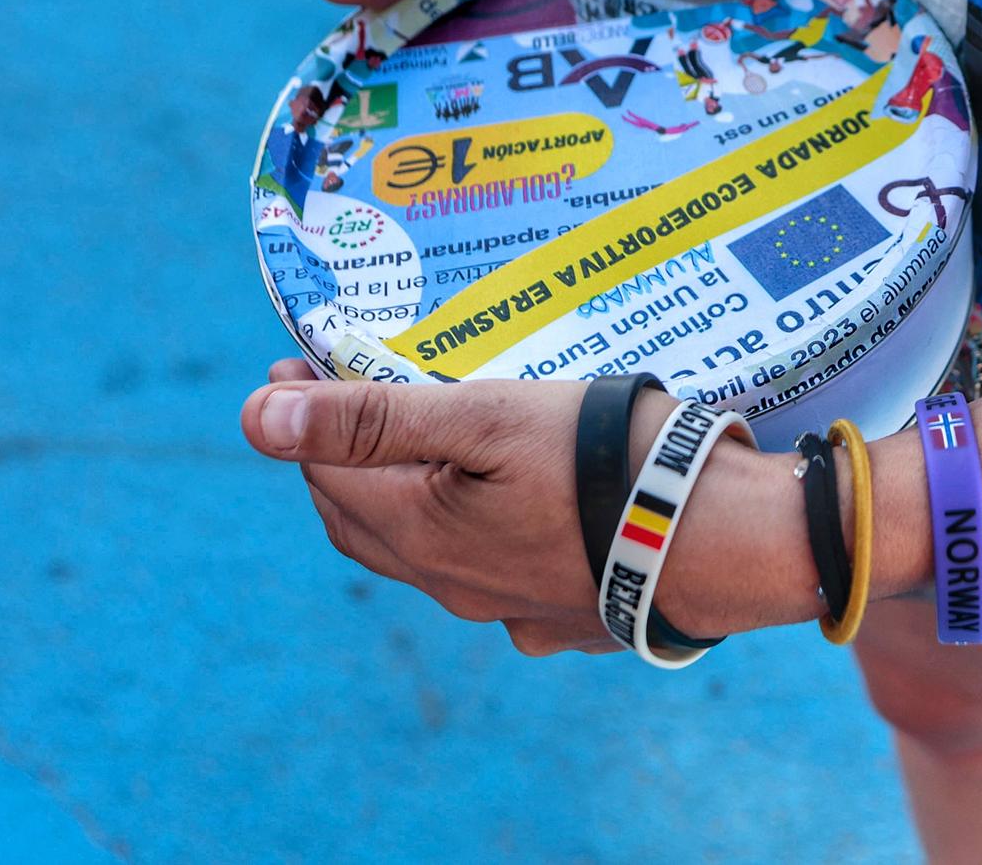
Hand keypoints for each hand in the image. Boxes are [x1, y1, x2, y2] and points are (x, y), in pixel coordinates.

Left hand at [243, 358, 673, 654]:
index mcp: (420, 534)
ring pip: (430, 555)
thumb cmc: (607, 463)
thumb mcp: (483, 417)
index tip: (297, 363)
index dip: (300, 415)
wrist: (726, 539)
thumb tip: (254, 419)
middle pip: (365, 524)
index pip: (323, 474)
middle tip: (347, 399)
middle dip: (342, 462)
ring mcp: (511, 611)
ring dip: (409, 500)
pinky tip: (510, 509)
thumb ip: (372, 418)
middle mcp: (454, 586)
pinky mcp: (567, 618)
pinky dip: (478, 537)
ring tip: (430, 445)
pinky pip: (497, 579)